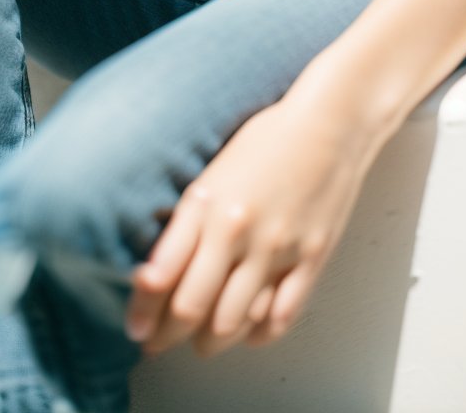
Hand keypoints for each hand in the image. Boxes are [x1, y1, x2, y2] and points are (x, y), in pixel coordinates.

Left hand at [123, 89, 374, 358]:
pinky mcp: (311, 258)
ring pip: (232, 322)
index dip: (143, 311)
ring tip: (202, 342)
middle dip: (169, 336)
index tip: (135, 330)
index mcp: (206, 202)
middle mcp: (237, 229)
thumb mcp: (213, 174)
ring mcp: (276, 247)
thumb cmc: (268, 140)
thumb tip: (157, 272)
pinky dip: (259, 333)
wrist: (330, 122)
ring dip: (211, 342)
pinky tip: (249, 331)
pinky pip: (280, 317)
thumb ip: (187, 222)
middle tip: (161, 343)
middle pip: (192, 307)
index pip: (162, 274)